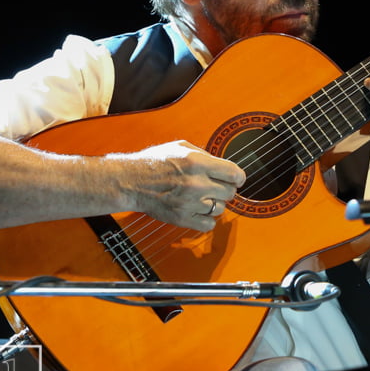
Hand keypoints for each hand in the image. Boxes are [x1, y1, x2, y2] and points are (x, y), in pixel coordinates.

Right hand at [111, 140, 246, 230]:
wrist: (130, 181)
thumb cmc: (153, 162)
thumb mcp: (180, 146)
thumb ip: (204, 154)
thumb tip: (223, 165)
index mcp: (197, 162)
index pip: (234, 173)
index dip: (238, 177)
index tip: (237, 179)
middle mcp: (196, 183)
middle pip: (230, 192)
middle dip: (225, 189)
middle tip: (216, 186)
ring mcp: (190, 203)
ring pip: (221, 209)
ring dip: (215, 203)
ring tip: (204, 197)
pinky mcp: (182, 218)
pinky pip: (208, 224)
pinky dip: (207, 219)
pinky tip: (199, 210)